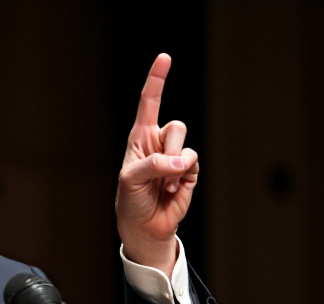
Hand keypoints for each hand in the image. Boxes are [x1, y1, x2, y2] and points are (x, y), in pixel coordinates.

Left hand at [116, 53, 198, 275]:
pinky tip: (171, 189)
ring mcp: (176, 157)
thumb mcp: (130, 179)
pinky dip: (182, 174)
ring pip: (185, 143)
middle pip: (176, 126)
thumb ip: (152, 165)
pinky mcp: (189, 172)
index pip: (149, 103)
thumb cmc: (130, 200)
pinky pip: (193, 161)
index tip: (164, 58)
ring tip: (163, 183)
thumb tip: (181, 161)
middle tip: (160, 167)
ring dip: (174, 164)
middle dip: (170, 146)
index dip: (157, 80)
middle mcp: (159, 143)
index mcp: (139, 138)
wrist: (144, 226)